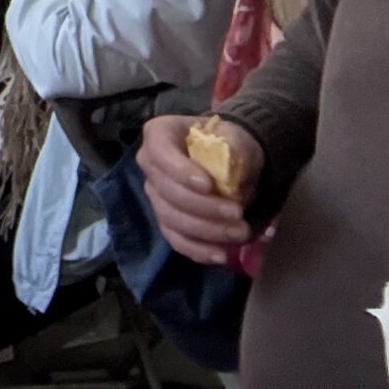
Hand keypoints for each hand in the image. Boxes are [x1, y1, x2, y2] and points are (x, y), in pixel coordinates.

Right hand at [140, 114, 258, 261]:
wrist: (229, 161)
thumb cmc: (227, 144)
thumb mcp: (235, 138)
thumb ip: (233, 147)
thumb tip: (228, 164)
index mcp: (159, 134)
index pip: (160, 152)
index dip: (180, 171)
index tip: (208, 186)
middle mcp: (149, 164)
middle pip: (166, 191)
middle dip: (203, 207)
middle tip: (237, 213)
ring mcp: (155, 194)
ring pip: (171, 218)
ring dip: (205, 230)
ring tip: (239, 232)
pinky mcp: (166, 219)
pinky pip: (175, 238)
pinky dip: (196, 249)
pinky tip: (220, 254)